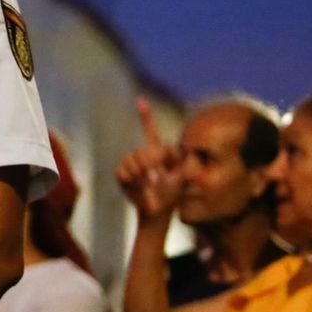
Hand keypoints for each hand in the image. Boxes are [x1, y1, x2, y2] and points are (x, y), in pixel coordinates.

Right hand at [116, 97, 185, 221]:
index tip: (141, 100)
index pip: (150, 130)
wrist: (156, 212)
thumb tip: (189, 152)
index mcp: (157, 152)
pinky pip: (124, 169)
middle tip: (157, 177)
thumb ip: (188, 166)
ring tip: (148, 184)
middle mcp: (142, 154)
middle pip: (144, 150)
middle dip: (152, 163)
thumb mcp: (184, 180)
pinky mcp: (121, 173)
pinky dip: (132, 179)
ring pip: (134, 159)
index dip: (145, 115)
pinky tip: (137, 186)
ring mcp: (131, 163)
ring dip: (142, 173)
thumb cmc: (172, 196)